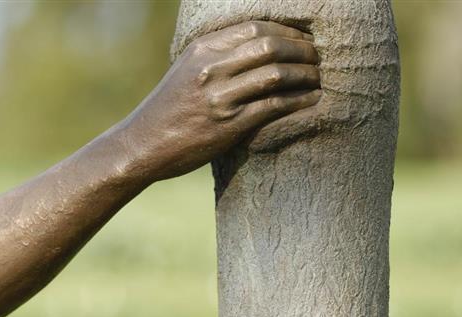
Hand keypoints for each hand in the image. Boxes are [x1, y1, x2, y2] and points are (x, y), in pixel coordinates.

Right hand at [118, 21, 321, 180]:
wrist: (143, 144)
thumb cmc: (168, 108)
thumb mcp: (186, 69)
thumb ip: (217, 55)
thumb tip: (258, 44)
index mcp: (202, 49)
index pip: (255, 27)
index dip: (287, 30)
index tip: (303, 38)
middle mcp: (210, 68)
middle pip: (270, 46)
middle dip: (302, 49)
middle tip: (318, 57)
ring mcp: (220, 97)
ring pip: (277, 74)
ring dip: (305, 74)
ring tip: (318, 77)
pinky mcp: (229, 124)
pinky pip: (275, 105)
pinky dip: (299, 101)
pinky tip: (311, 101)